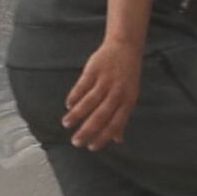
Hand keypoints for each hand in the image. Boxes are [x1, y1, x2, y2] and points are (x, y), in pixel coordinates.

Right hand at [64, 34, 146, 151]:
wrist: (125, 48)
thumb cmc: (127, 77)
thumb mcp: (130, 97)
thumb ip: (122, 117)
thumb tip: (118, 140)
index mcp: (128, 102)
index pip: (115, 124)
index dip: (103, 137)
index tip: (91, 147)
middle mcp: (117, 93)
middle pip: (100, 116)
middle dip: (87, 131)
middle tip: (76, 142)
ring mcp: (105, 81)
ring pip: (89, 102)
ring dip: (76, 115)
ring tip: (66, 124)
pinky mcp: (94, 70)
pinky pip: (82, 86)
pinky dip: (74, 97)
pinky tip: (68, 105)